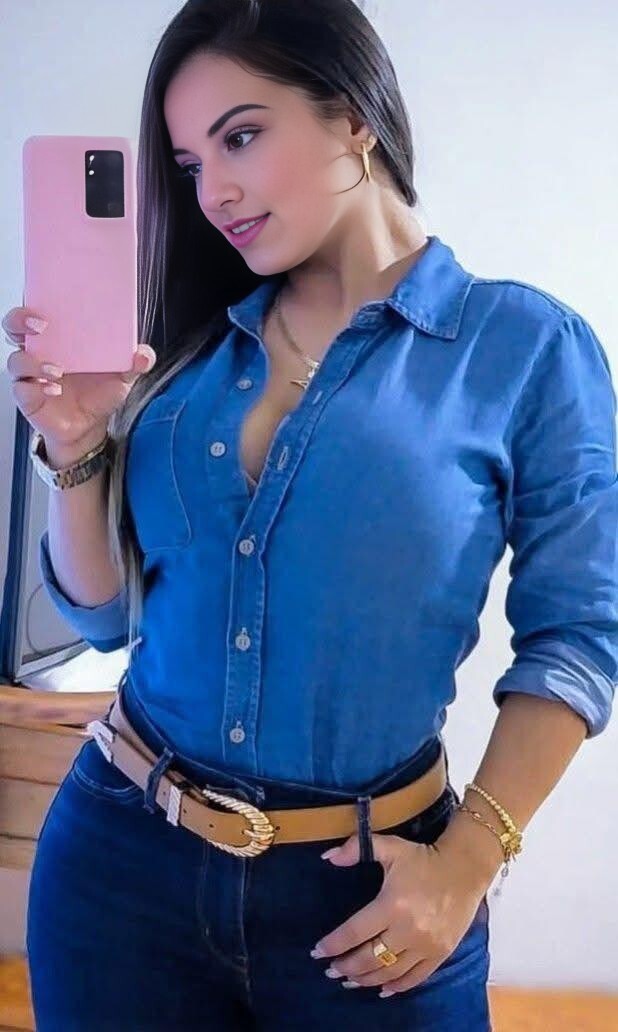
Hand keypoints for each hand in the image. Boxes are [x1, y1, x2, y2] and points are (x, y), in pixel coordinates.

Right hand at [2, 306, 156, 449]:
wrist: (90, 426)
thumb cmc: (99, 393)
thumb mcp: (122, 375)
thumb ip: (135, 362)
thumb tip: (144, 355)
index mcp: (59, 337)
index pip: (37, 309)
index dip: (34, 300)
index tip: (46, 299)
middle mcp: (39, 351)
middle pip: (13, 326)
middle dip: (19, 319)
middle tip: (41, 325)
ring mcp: (30, 373)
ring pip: (16, 359)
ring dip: (34, 361)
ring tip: (58, 370)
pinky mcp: (27, 396)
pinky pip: (22, 388)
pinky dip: (37, 387)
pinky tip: (54, 389)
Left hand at [309, 829, 486, 995]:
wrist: (465, 868)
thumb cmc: (424, 858)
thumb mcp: (391, 846)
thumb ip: (357, 848)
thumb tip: (328, 857)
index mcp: (392, 904)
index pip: (356, 932)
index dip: (334, 944)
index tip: (318, 951)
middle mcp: (408, 930)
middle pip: (370, 957)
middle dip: (346, 966)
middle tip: (330, 969)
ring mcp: (426, 945)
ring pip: (389, 972)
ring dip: (366, 979)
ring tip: (348, 980)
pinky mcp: (440, 953)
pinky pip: (415, 978)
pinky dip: (396, 987)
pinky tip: (382, 989)